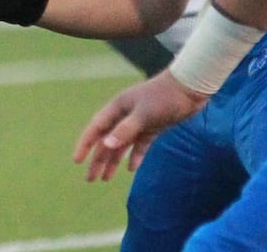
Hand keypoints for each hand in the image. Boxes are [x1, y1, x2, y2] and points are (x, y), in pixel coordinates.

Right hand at [73, 70, 209, 181]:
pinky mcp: (153, 126)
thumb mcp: (144, 115)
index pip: (96, 129)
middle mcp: (124, 115)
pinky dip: (135, 155)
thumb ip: (125, 130)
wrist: (190, 88)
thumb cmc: (164, 97)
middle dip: (97, 159)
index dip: (85, 145)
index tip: (77, 161)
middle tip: (90, 179)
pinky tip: (131, 168)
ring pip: (121, 144)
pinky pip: (139, 144)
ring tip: (106, 179)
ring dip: (113, 160)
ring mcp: (139, 121)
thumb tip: (105, 145)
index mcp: (117, 108)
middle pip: (106, 140)